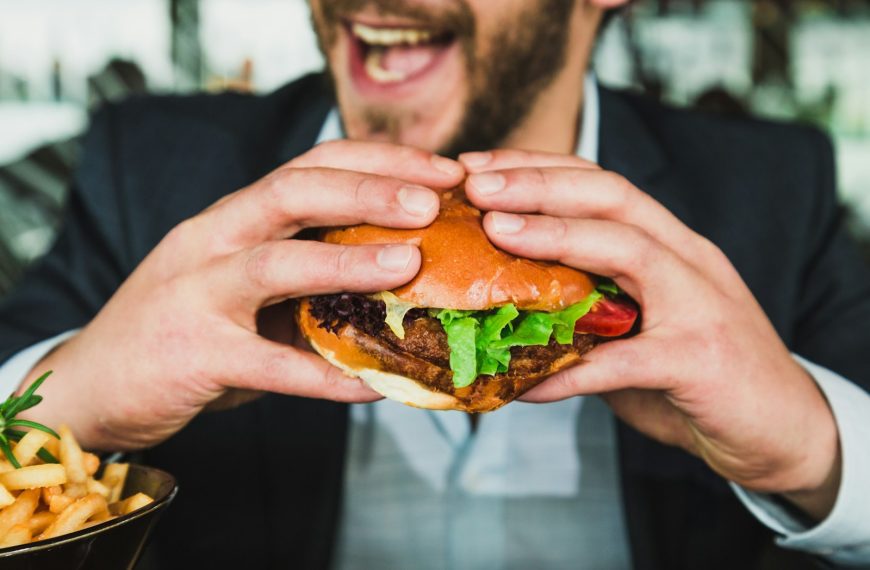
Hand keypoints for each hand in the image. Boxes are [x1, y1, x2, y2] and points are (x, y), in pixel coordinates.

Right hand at [22, 141, 464, 450]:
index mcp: (232, 217)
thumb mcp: (240, 284)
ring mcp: (196, 295)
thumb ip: (302, 274)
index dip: (379, 162)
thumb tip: (398, 279)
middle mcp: (211, 239)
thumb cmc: (184, 328)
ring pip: (274, 264)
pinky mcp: (193, 355)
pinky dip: (326, 376)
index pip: (310, 165)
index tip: (441, 171)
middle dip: (368, 189)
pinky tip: (375, 386)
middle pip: (292, 191)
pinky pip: (270, 366)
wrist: (91, 383)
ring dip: (347, 261)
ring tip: (409, 263)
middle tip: (434, 200)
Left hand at [460, 149, 839, 519]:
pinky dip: (570, 369)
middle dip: (539, 182)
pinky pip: (623, 360)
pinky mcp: (701, 360)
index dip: (538, 167)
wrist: (782, 429)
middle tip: (474, 184)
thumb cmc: (699, 374)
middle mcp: (688, 259)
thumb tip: (505, 307)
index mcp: (670, 244)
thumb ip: (589, 309)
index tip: (478, 168)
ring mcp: (701, 304)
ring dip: (556, 235)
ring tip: (495, 232)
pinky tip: (523, 383)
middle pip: (612, 195)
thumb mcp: (641, 325)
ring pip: (628, 248)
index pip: (601, 183)